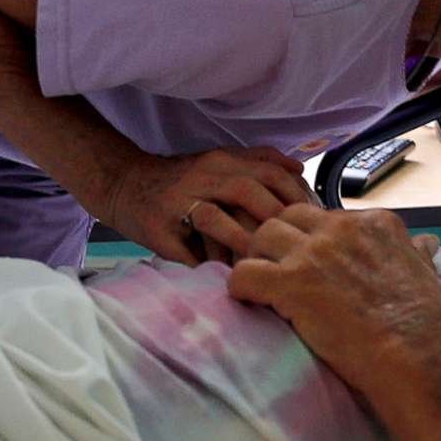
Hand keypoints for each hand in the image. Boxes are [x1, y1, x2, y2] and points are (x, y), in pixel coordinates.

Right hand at [93, 146, 312, 263]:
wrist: (125, 184)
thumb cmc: (182, 180)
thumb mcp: (220, 161)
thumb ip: (258, 161)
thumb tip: (299, 171)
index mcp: (222, 161)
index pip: (270, 173)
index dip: (296, 197)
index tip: (315, 221)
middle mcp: (202, 177)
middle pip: (247, 192)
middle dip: (275, 220)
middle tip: (298, 247)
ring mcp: (179, 202)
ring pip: (215, 219)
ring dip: (242, 243)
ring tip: (265, 265)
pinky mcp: (159, 228)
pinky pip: (188, 250)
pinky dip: (209, 265)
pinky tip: (228, 279)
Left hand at [222, 205, 440, 440]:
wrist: (419, 359)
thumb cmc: (428, 326)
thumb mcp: (429, 276)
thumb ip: (416, 254)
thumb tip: (425, 244)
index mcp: (376, 223)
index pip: (326, 217)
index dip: (312, 241)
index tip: (311, 265)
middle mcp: (343, 227)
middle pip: (288, 218)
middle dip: (278, 242)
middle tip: (277, 273)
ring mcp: (315, 252)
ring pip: (262, 237)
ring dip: (256, 260)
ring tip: (261, 288)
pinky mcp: (291, 282)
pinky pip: (244, 272)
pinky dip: (240, 287)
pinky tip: (248, 302)